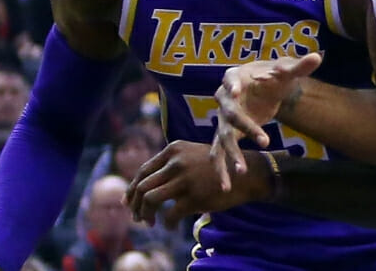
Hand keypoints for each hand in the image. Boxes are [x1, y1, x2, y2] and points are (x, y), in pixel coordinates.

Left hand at [126, 140, 268, 227]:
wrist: (247, 173)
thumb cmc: (217, 167)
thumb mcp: (191, 156)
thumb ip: (169, 166)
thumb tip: (141, 188)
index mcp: (173, 149)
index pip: (142, 171)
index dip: (131, 190)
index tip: (128, 204)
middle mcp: (176, 162)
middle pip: (142, 186)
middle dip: (135, 205)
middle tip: (137, 218)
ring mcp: (185, 179)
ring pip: (150, 199)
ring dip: (145, 214)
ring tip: (149, 222)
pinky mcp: (195, 197)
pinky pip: (170, 214)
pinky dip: (167, 223)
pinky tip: (171, 226)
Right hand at [209, 53, 320, 189]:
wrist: (265, 86)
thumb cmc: (273, 75)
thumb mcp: (286, 71)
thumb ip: (299, 66)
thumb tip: (316, 57)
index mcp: (236, 77)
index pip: (231, 78)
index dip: (232, 84)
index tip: (235, 91)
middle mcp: (225, 98)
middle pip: (230, 113)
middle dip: (245, 127)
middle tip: (264, 140)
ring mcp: (224, 118)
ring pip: (223, 137)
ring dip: (230, 154)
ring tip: (240, 172)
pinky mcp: (227, 133)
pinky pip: (220, 152)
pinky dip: (223, 168)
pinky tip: (227, 187)